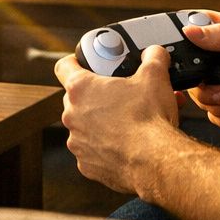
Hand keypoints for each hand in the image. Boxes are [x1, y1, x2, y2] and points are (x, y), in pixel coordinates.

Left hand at [54, 46, 180, 194]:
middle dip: (98, 96)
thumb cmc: (148, 118)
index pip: (64, 66)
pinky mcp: (87, 165)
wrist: (155, 160)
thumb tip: (155, 54)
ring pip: (86, 127)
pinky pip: (94, 151)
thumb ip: (153, 58)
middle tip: (119, 95)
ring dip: (103, 123)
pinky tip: (128, 144)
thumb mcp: (155, 77)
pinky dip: (107, 147)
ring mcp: (77, 142)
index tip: (83, 64)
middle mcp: (72, 116)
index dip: (74, 62)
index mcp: (81, 89)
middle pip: (77, 98)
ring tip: (130, 121)